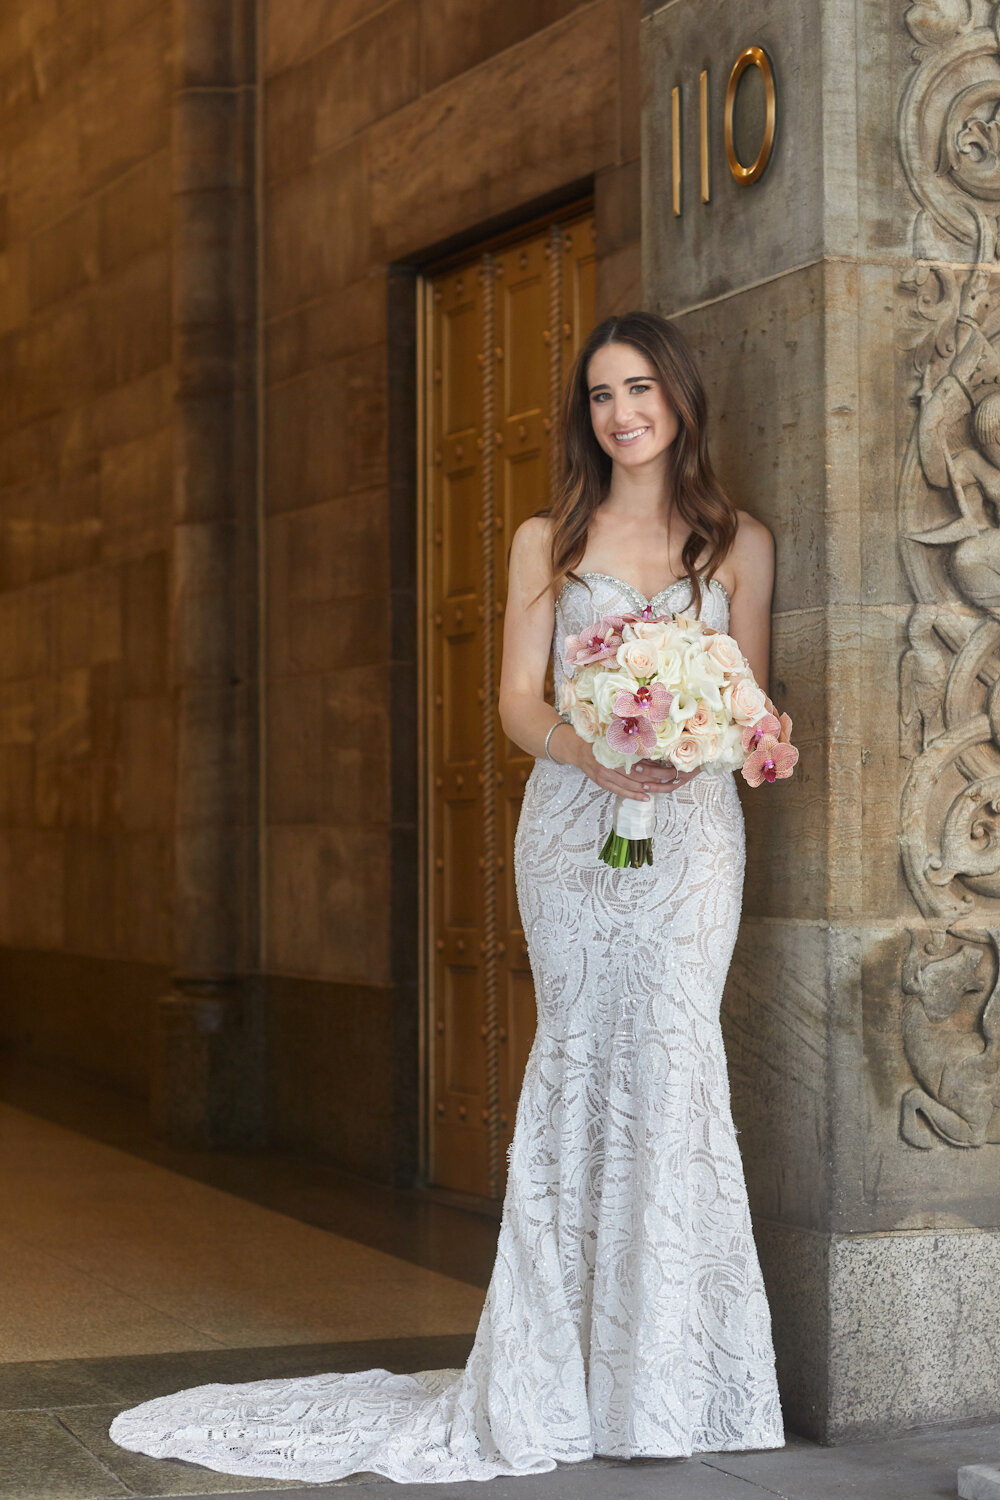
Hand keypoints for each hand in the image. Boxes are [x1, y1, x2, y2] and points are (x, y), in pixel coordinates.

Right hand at [565, 739, 698, 801]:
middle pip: (639, 775)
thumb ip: (634, 747)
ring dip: (647, 787)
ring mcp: (605, 774)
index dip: (658, 768)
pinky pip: (620, 791)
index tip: (671, 769)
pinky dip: (633, 795)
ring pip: (631, 784)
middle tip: (671, 779)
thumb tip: (656, 755)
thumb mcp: (617, 739)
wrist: (578, 749)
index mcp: (616, 750)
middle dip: (657, 778)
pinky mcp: (602, 782)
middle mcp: (611, 763)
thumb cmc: (599, 741)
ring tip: (661, 788)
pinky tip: (645, 797)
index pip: (642, 762)